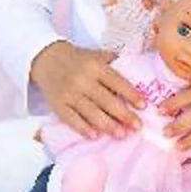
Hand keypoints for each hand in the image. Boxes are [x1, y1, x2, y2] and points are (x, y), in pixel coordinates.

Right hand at [30, 41, 145, 139]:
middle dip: (124, 114)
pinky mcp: (58, 105)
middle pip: (106, 100)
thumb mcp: (96, 55)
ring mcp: (69, 94)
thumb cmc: (78, 59)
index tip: (143, 106)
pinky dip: (83, 128)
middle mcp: (83, 80)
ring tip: (122, 134)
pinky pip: (72, 119)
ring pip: (91, 112)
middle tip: (137, 126)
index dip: (131, 94)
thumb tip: (136, 75)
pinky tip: (95, 136)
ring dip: (108, 125)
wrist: (47, 58)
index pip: (116, 81)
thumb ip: (114, 64)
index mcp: (95, 66)